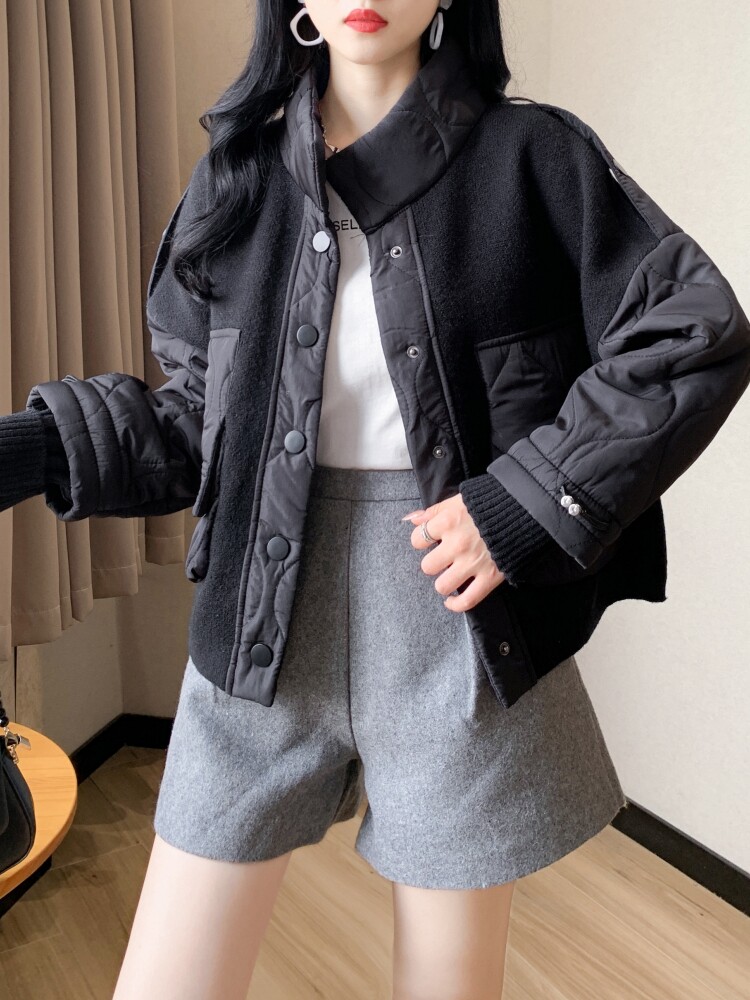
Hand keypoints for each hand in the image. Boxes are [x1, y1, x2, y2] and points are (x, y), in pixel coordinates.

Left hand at [402, 493, 505, 611]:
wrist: (525, 510)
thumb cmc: (490, 503)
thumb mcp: (459, 500)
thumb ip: (434, 511)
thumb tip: (412, 519)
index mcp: (449, 522)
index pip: (418, 540)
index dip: (422, 541)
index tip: (430, 542)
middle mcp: (458, 544)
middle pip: (427, 566)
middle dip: (434, 563)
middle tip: (443, 559)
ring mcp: (473, 563)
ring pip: (442, 586)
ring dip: (444, 583)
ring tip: (450, 576)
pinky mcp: (490, 577)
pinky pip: (466, 601)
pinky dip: (456, 604)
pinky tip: (452, 600)